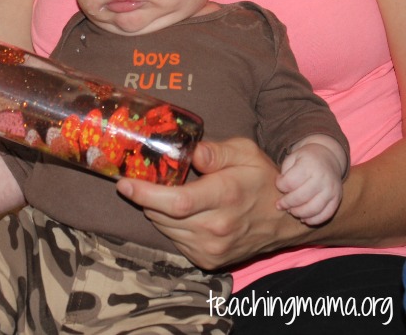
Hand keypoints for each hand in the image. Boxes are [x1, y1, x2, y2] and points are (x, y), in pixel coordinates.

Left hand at [116, 138, 305, 269]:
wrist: (285, 219)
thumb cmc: (262, 179)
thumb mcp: (245, 152)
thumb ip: (215, 151)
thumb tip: (189, 151)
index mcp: (225, 196)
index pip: (176, 201)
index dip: (145, 193)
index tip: (124, 183)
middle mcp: (217, 227)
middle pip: (163, 215)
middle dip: (145, 196)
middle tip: (139, 179)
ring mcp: (212, 248)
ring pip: (165, 228)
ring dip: (156, 209)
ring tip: (162, 191)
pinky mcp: (208, 260)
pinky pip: (174, 240)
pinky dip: (169, 223)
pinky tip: (179, 210)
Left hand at [276, 139, 345, 225]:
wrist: (329, 157)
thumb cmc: (306, 159)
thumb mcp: (292, 157)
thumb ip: (285, 172)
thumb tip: (282, 191)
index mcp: (308, 165)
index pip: (290, 182)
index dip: (280, 186)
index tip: (279, 184)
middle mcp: (322, 178)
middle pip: (300, 197)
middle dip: (287, 203)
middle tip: (280, 204)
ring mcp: (331, 189)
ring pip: (313, 209)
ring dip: (299, 213)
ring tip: (291, 211)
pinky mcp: (337, 199)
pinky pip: (326, 214)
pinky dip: (313, 220)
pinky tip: (304, 219)